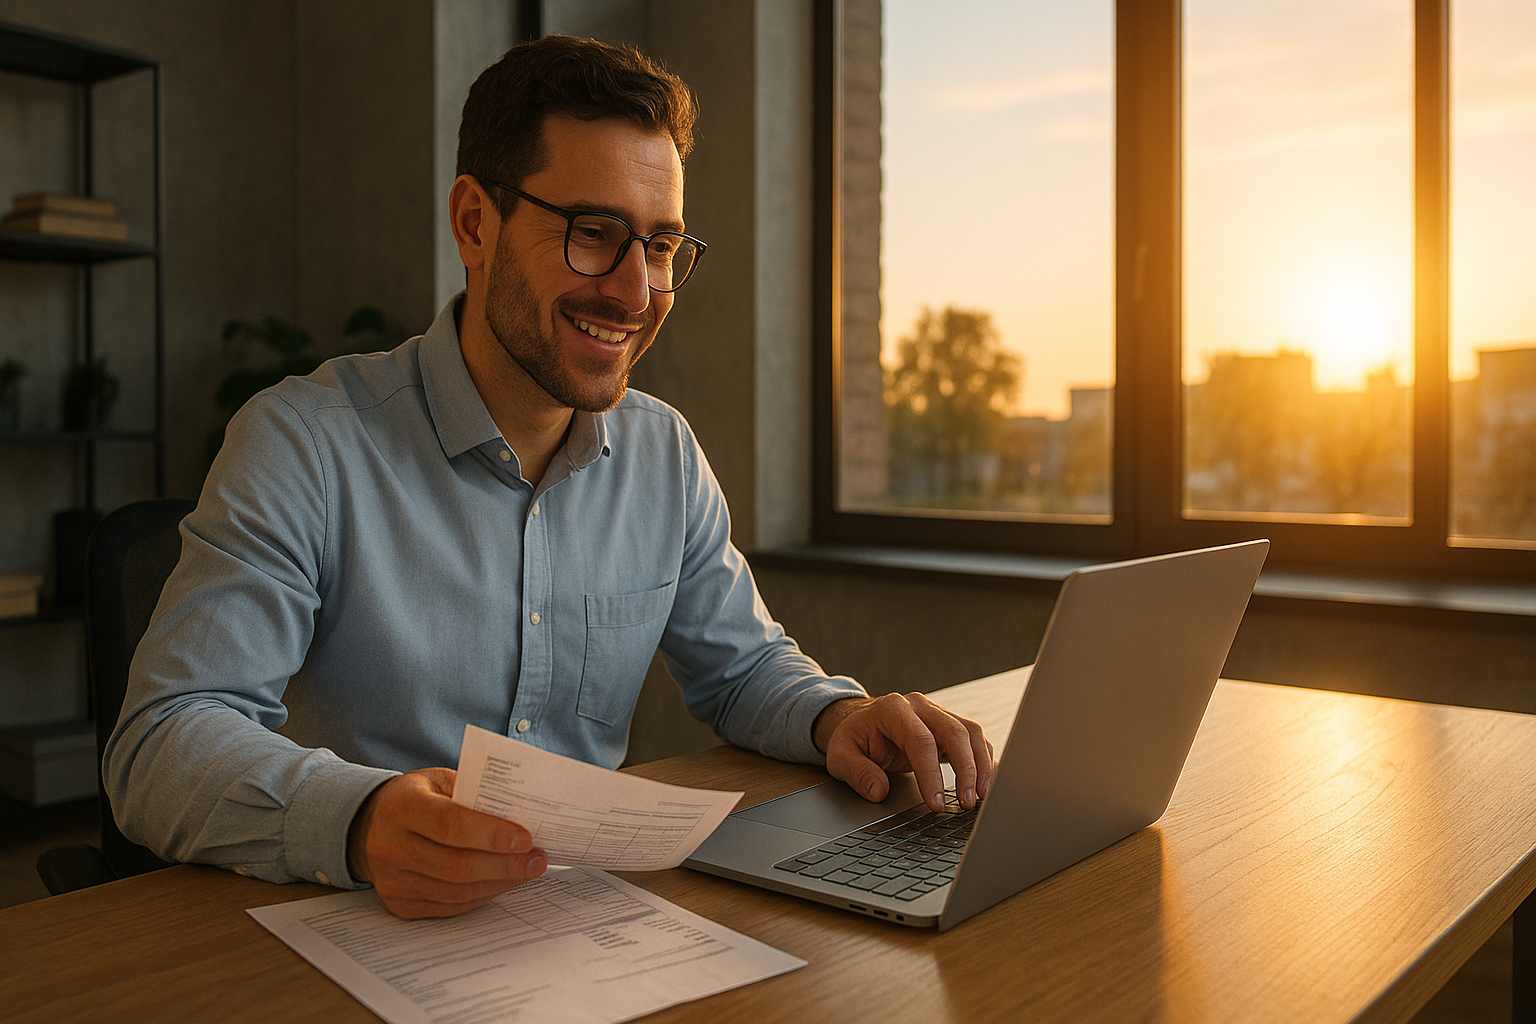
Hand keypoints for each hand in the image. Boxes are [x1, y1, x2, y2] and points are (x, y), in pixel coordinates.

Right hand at [347, 767, 547, 917]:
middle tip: (538, 859)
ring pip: (456, 892)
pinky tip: (502, 881)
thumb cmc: (416, 798)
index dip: (492, 834)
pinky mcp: (399, 904)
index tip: (527, 838)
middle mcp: (390, 846)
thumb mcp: (439, 781)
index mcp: (401, 807)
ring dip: (499, 882)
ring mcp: (392, 881)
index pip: (451, 825)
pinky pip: (450, 907)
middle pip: (456, 866)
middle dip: (505, 865)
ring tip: (528, 869)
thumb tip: (523, 811)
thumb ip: (474, 792)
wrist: (371, 825)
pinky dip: (482, 895)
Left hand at [813, 693, 994, 812]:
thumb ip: (857, 773)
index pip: (921, 740)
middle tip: (967, 803)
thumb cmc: (853, 739)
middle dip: (967, 770)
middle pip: (955, 732)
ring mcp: (937, 712)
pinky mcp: (947, 725)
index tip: (936, 803)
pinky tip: (985, 783)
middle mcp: (919, 706)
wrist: (859, 722)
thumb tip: (878, 791)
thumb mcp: (840, 756)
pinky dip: (983, 761)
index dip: (932, 774)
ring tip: (981, 797)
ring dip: (981, 766)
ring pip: (971, 733)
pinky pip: (973, 739)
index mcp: (893, 709)